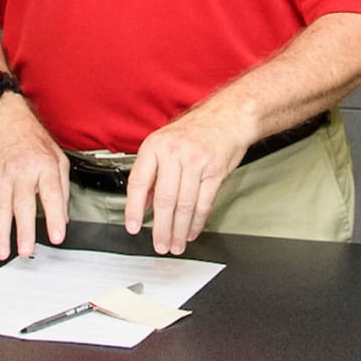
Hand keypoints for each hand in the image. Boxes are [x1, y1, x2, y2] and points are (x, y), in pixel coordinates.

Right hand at [0, 95, 68, 260]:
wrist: (0, 116)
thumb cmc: (29, 135)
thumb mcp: (56, 155)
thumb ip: (61, 188)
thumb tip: (63, 217)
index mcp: (43, 165)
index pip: (51, 194)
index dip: (54, 216)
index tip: (57, 235)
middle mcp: (21, 172)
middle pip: (22, 205)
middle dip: (24, 230)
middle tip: (26, 250)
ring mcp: (1, 177)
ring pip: (0, 210)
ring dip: (0, 234)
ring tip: (3, 253)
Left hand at [122, 107, 254, 254]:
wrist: (228, 116)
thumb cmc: (195, 130)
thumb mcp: (164, 143)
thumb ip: (152, 172)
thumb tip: (143, 202)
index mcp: (155, 146)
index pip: (138, 182)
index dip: (134, 208)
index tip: (133, 227)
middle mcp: (173, 152)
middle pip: (164, 198)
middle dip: (161, 227)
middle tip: (159, 244)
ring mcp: (195, 161)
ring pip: (184, 204)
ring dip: (179, 230)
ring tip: (176, 244)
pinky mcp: (215, 171)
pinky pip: (203, 203)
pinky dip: (197, 222)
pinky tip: (192, 231)